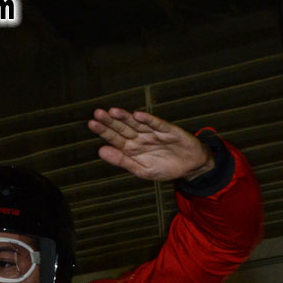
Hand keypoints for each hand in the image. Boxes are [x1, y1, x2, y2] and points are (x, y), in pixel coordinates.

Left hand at [88, 107, 213, 181]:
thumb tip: (100, 151)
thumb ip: (122, 161)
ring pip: (137, 123)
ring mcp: (154, 132)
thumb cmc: (165, 168)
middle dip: (111, 121)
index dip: (104, 131)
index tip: (92, 124)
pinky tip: (138, 115)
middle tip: (98, 113)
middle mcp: (140, 137)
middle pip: (123, 128)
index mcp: (132, 148)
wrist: (191, 166)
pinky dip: (148, 120)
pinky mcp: (168, 130)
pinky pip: (157, 124)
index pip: (115, 138)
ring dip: (126, 117)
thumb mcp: (142, 170)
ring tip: (113, 111)